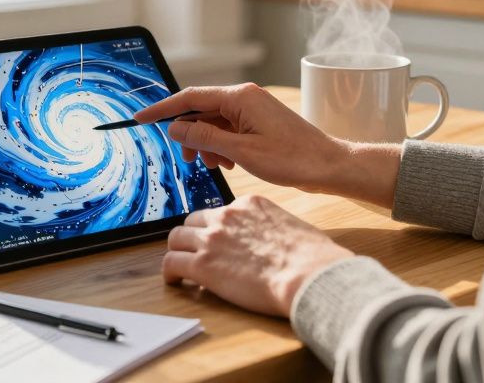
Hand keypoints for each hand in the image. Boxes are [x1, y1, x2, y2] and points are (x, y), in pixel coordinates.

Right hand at [136, 84, 402, 204]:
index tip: (140, 118)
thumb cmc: (292, 159)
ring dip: (207, 144)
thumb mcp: (241, 152)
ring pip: (214, 123)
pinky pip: (229, 129)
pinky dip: (222, 146)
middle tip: (190, 160)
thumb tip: (176, 129)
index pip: (190, 98)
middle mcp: (244, 97)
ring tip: (216, 165)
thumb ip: (204, 138)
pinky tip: (228, 163)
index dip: (163, 110)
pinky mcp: (259, 122)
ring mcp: (253, 109)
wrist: (329, 166)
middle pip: (201, 111)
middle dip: (190, 135)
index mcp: (239, 97)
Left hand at [162, 195, 352, 316]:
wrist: (309, 274)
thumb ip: (273, 227)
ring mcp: (212, 239)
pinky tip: (176, 280)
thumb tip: (275, 242)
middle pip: (194, 221)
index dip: (218, 229)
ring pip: (176, 238)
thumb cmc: (313, 257)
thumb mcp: (291, 226)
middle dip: (193, 236)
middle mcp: (227, 215)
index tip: (219, 242)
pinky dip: (170, 272)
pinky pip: (172, 263)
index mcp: (249, 203)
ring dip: (177, 251)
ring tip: (180, 266)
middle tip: (196, 252)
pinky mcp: (203, 265)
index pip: (221, 211)